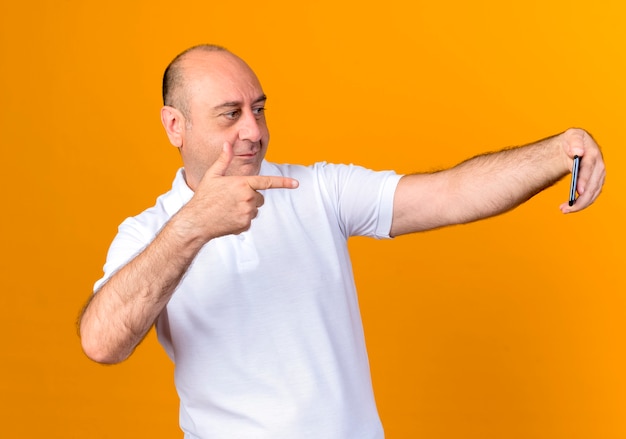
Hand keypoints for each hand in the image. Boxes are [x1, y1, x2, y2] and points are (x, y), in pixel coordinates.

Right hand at [182, 142, 298, 238]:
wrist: (197, 221)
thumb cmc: (204, 197)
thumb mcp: (212, 175)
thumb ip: (224, 159)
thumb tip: (227, 143)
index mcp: (242, 184)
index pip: (267, 182)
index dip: (284, 183)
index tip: (296, 183)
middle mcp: (248, 198)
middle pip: (260, 197)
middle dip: (250, 197)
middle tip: (231, 198)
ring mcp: (247, 212)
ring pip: (255, 209)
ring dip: (246, 208)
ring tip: (228, 208)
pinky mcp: (245, 224)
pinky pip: (249, 220)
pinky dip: (241, 220)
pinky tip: (228, 218)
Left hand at [558, 128, 605, 212]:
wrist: (574, 147)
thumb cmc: (572, 141)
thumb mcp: (572, 136)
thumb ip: (574, 142)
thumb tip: (578, 152)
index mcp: (593, 153)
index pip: (589, 168)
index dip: (584, 180)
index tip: (578, 191)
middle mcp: (599, 166)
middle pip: (593, 185)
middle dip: (581, 198)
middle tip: (567, 207)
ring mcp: (598, 175)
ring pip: (593, 193)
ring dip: (580, 204)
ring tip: (564, 210)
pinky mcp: (595, 182)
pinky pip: (591, 195)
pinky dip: (582, 203)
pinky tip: (569, 207)